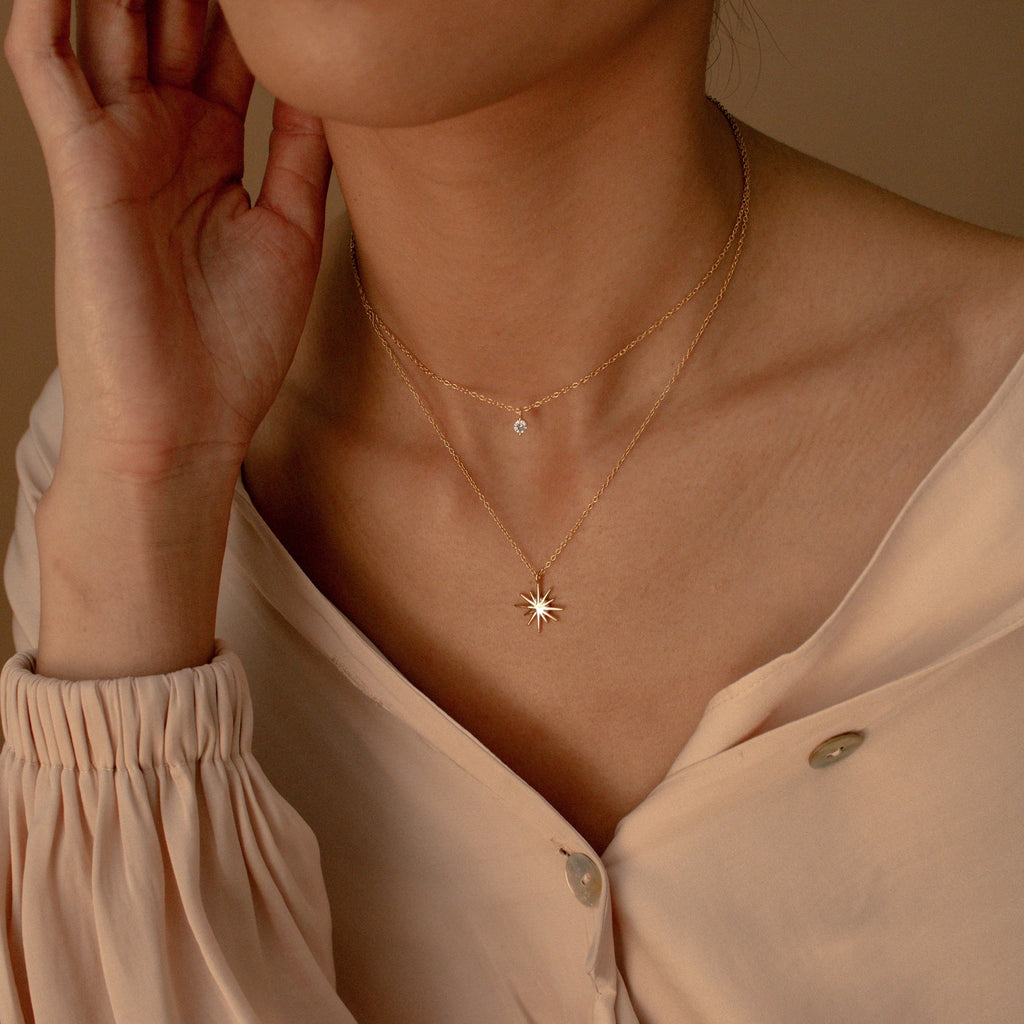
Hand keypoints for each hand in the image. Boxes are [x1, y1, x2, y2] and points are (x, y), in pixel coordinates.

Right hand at [5, 0, 332, 675]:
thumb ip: (303, 154)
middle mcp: (159, 137)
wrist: (183, 423)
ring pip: (110, 22)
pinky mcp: (76, 166)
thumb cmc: (236, 345)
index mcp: (210, 151)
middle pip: (171, 20)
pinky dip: (47, 7)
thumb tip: (332, 83)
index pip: (227, 47)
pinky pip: (46, 66)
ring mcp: (114, 146)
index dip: (254, 9)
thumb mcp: (290, 235)